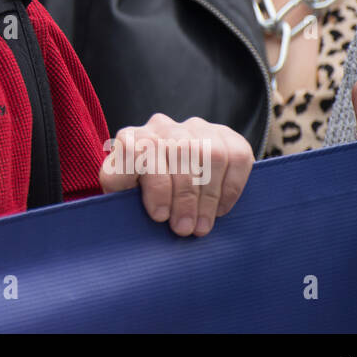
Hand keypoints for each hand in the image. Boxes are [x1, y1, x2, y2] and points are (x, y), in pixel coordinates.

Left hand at [99, 114, 253, 236]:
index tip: (159, 216)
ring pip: (209, 153)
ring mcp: (195, 127)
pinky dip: (230, 187)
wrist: (168, 183)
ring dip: (207, 196)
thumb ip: (121, 194)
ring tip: (202, 226)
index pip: (138, 148)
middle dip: (184, 197)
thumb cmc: (141, 195)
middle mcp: (162, 127)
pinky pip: (236, 156)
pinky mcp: (225, 135)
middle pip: (178, 152)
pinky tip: (220, 210)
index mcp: (131, 139)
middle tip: (184, 229)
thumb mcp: (121, 195)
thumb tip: (138, 206)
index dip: (153, 184)